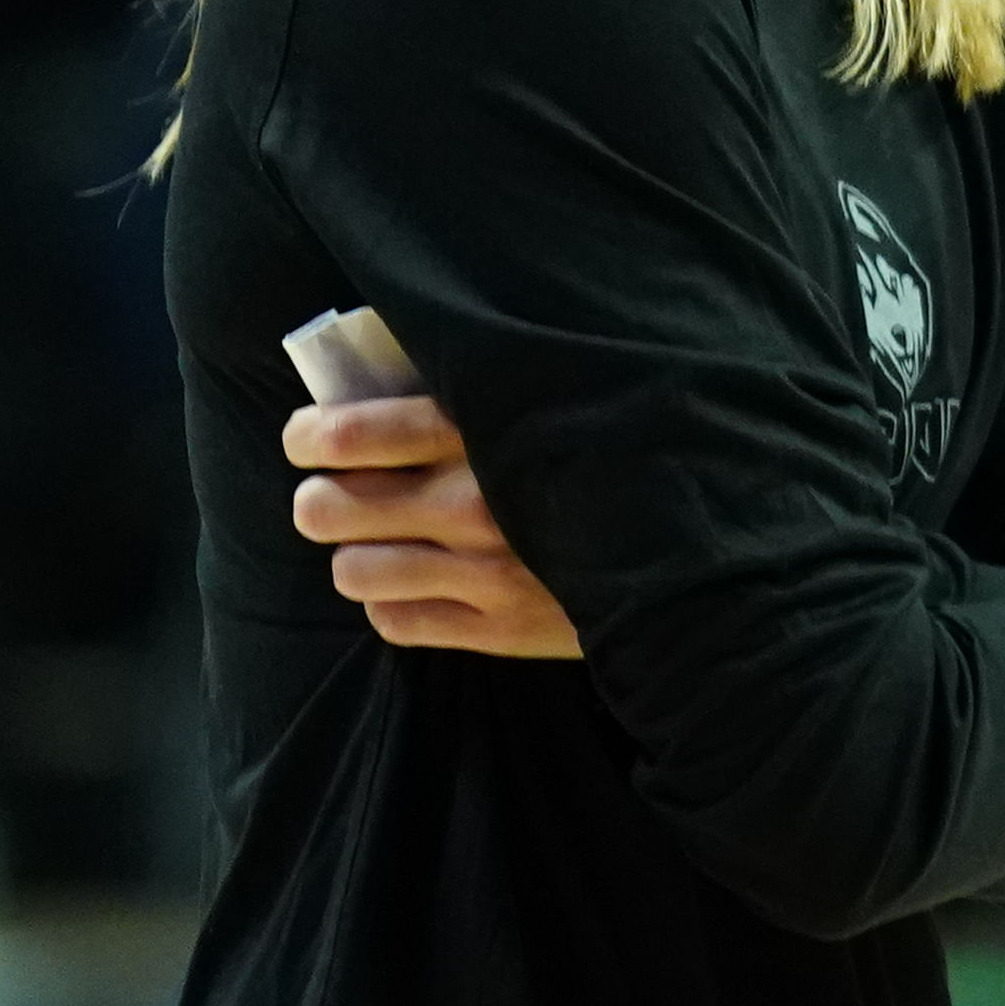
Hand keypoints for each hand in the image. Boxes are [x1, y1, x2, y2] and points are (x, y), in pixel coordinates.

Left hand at [287, 394, 583, 660]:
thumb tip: (377, 377)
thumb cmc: (608, 458)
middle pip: (330, 508)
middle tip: (328, 495)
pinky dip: (389, 601)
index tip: (306, 438)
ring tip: (370, 544)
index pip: (352, 434)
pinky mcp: (498, 628)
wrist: (697, 553)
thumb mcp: (547, 403)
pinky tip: (411, 584)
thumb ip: (473, 392)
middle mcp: (475, 506)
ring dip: (352, 555)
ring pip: (351, 571)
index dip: (310, 437)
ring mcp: (485, 574)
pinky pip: (394, 621)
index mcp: (484, 434)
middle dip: (317, 500)